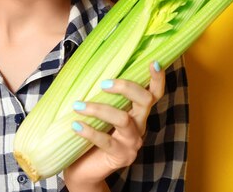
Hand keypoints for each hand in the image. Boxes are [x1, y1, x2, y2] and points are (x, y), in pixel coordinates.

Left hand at [63, 61, 164, 191]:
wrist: (83, 169)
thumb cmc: (91, 134)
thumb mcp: (99, 113)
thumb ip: (103, 96)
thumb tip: (90, 67)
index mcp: (137, 112)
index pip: (154, 93)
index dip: (157, 79)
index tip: (153, 62)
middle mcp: (140, 126)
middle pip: (145, 101)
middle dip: (126, 87)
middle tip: (103, 83)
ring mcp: (133, 142)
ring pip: (124, 119)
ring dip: (99, 109)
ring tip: (78, 106)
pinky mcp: (121, 156)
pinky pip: (106, 141)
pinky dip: (90, 131)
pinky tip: (76, 126)